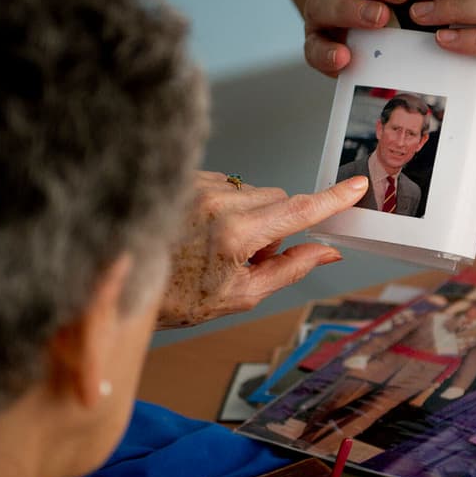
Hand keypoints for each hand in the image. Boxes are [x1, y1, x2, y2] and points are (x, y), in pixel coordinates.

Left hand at [157, 171, 367, 328]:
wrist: (120, 283)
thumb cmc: (177, 297)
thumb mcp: (241, 296)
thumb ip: (290, 269)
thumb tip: (327, 252)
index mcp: (233, 234)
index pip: (296, 212)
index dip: (331, 200)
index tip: (355, 187)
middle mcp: (216, 202)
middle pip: (277, 198)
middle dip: (278, 225)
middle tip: (251, 257)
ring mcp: (197, 186)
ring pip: (253, 192)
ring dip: (250, 216)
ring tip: (218, 247)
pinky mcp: (186, 179)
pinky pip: (227, 187)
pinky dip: (227, 207)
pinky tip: (202, 231)